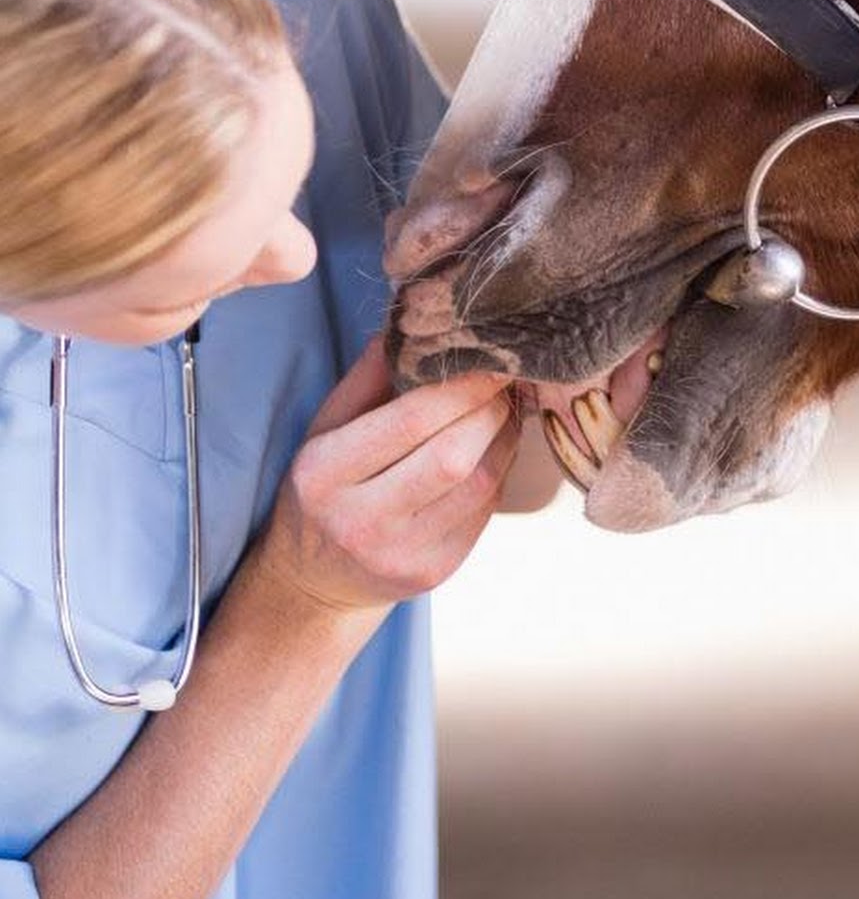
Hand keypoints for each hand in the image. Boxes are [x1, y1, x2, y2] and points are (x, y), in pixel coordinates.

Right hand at [251, 339, 519, 618]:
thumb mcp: (326, 427)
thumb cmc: (324, 486)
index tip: (491, 356)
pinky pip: (486, 510)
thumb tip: (415, 318)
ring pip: (481, 483)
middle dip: (491, 409)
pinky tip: (494, 447)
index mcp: (324, 474)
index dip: (463, 385)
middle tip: (505, 378)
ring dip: (506, 437)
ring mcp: (400, 555)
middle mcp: (359, 521)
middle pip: (454, 455)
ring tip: (503, 408)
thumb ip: (369, 375)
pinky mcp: (434, 572)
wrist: (312, 580)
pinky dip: (500, 469)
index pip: (411, 421)